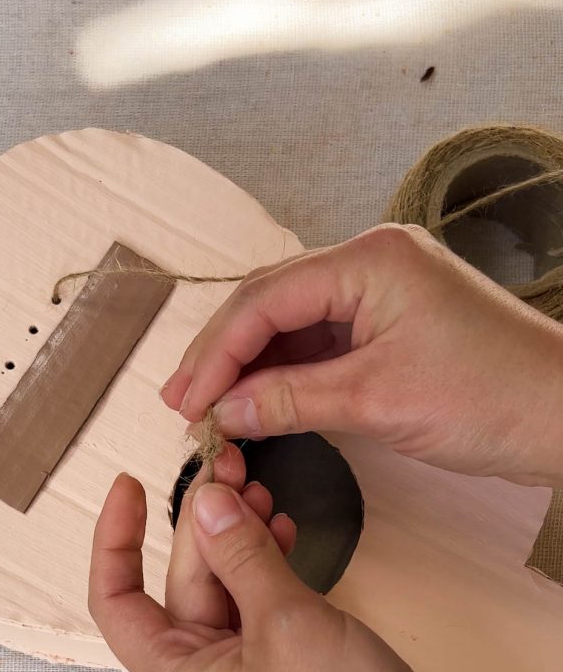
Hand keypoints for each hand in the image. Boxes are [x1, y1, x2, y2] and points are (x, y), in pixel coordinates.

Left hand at [88, 449, 479, 671]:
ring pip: (226, 592)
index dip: (115, 539)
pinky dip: (270, 568)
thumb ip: (242, 555)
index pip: (115, 600)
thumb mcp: (287, 622)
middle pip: (181, 584)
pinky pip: (261, 610)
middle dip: (202, 523)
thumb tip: (204, 502)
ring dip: (239, 540)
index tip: (128, 483)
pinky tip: (287, 531)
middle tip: (232, 464)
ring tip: (261, 488)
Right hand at [161, 224, 562, 486]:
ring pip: (293, 322)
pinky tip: (257, 400)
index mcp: (369, 259)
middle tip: (182, 403)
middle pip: (271, 301)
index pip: (265, 299)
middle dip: (223, 354)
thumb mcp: (376, 400)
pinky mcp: (391, 320)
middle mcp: (370, 260)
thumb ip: (289, 399)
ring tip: (209, 407)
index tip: (185, 402)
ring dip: (250, 364)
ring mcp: (382, 289)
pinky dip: (287, 372)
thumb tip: (221, 411)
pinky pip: (322, 340)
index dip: (216, 353)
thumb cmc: (491, 398)